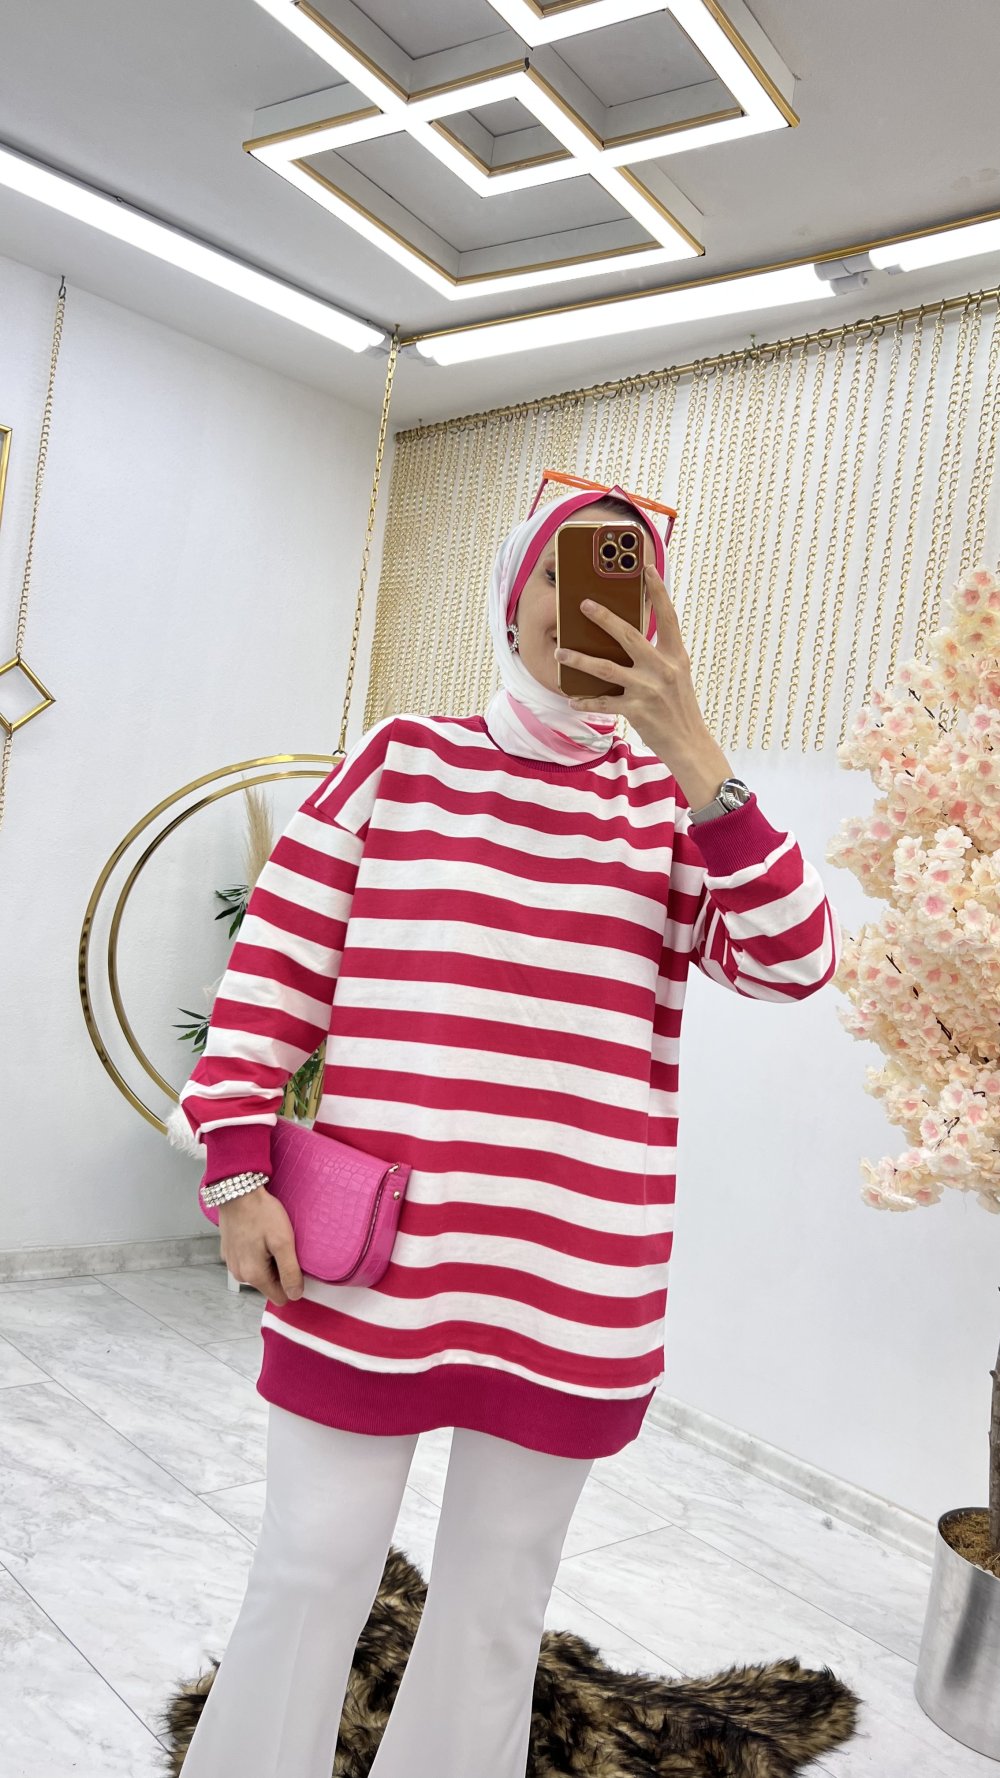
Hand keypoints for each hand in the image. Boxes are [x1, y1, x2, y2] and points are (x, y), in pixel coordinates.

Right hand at [219, 1189, 304, 1305]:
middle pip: (269, 1284)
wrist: (236, 1191)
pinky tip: (259, 1235)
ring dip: (268, 1260)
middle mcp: (239, 1274)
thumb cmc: (261, 1213)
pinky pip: (248, 1261)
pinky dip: (256, 1252)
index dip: (292, 1283)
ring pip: (259, 1273)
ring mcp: (232, 1263)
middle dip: (279, 1269)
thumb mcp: (283, 1242)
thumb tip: (295, 1295)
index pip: (280, 1297)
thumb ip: (290, 1272)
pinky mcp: (229, 1252)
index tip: (296, 1263)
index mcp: (253, 1275)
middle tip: (283, 1245)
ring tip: (271, 1238)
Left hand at [554, 564, 710, 765]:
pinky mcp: (636, 710)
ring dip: (579, 660)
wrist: (690, 744)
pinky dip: (585, 701)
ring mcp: (648, 689)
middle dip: (603, 618)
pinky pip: (603, 703)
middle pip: (628, 635)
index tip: (647, 568)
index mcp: (676, 656)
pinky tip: (572, 699)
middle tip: (583, 604)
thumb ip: (658, 657)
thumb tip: (628, 640)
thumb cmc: (680, 708)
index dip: (658, 591)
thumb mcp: (676, 676)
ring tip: (560, 653)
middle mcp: (662, 669)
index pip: (667, 617)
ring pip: (606, 668)